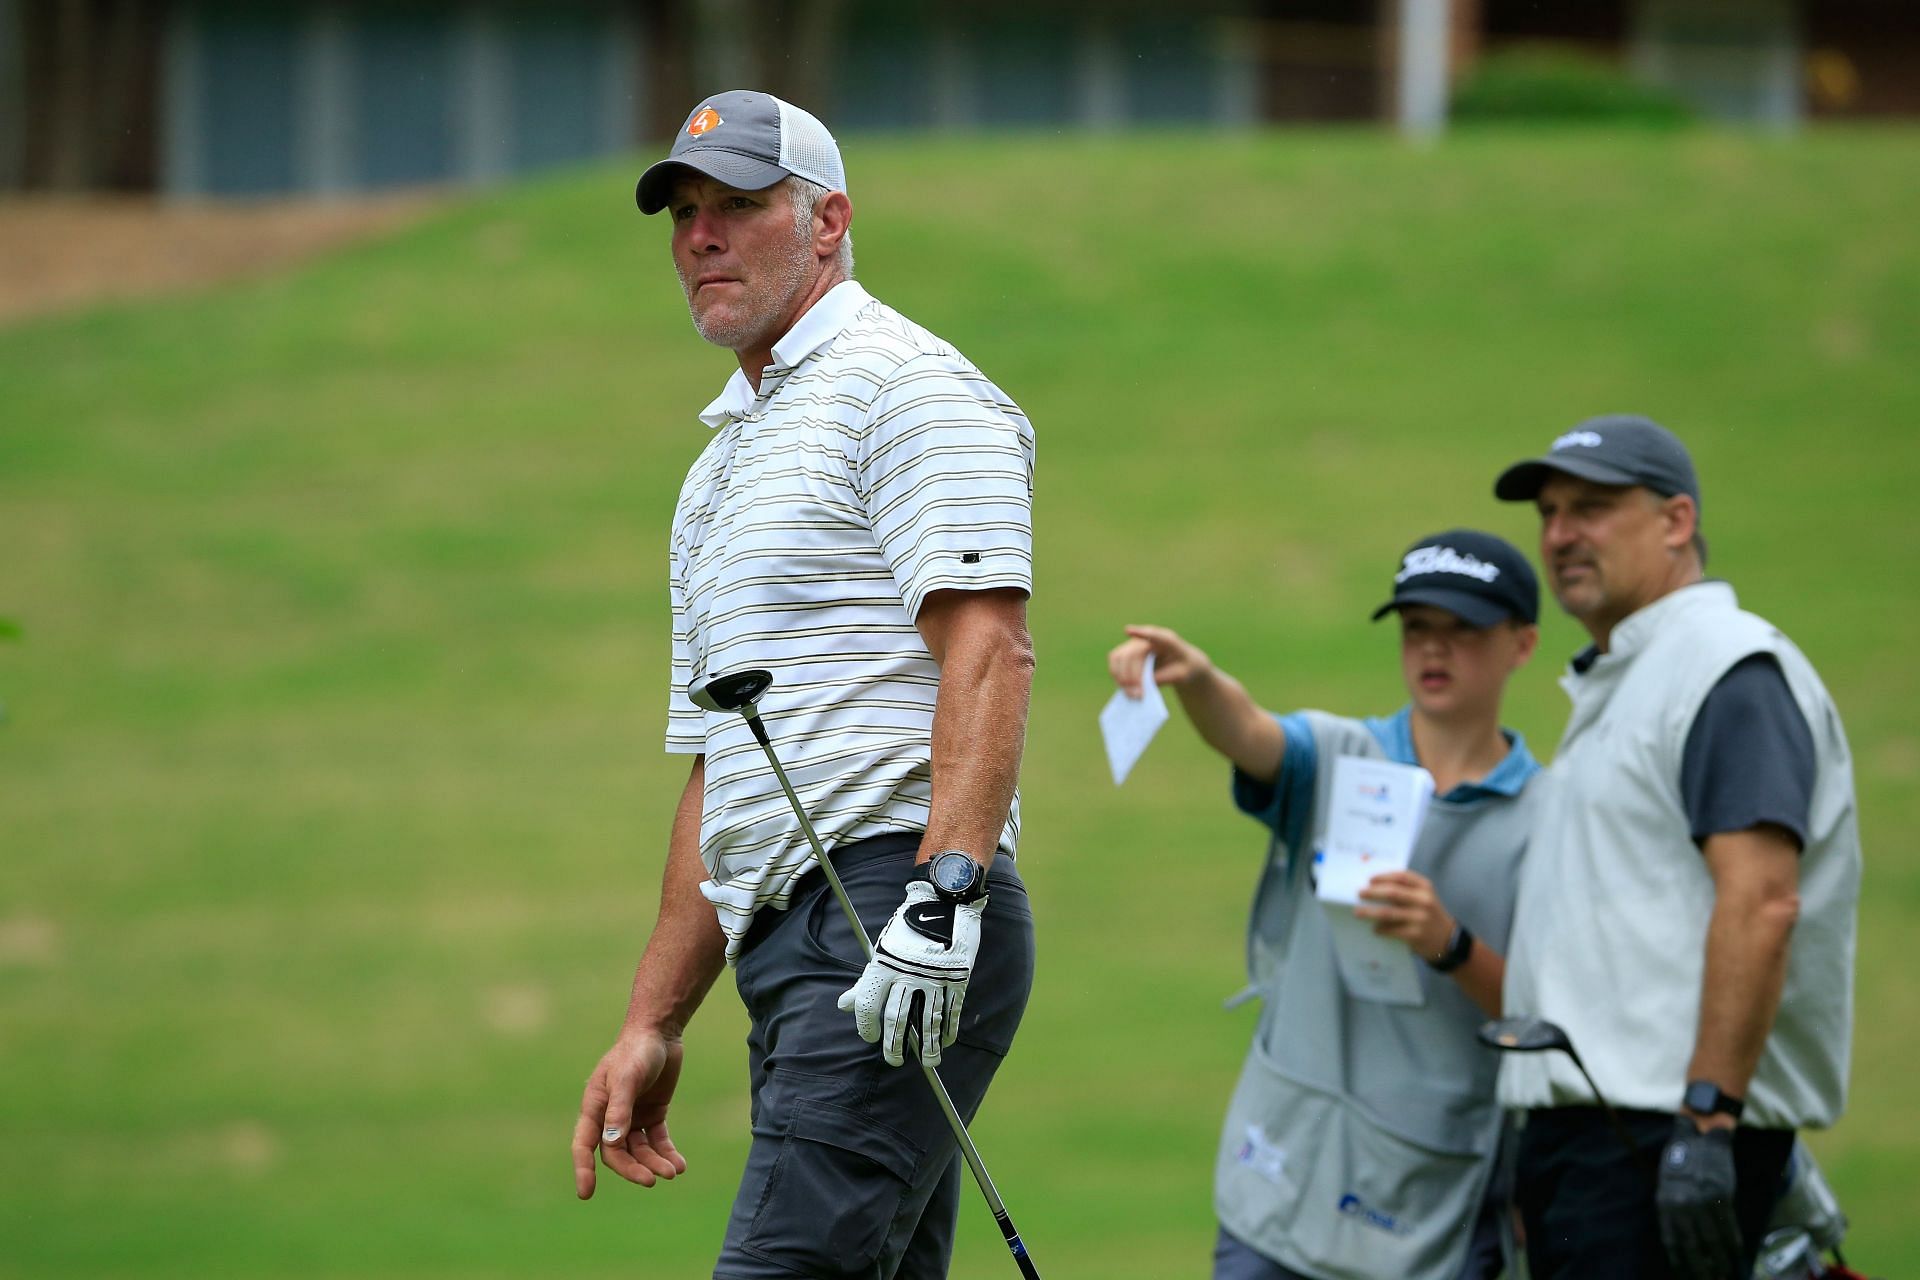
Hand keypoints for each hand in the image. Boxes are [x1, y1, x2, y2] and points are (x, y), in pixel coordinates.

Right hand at [571, 1029, 687, 1198]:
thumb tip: (611, 1143)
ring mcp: (632, 1117)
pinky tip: (679, 1164)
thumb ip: (619, 1108)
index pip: (585, 1144)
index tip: (586, 1193)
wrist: (660, 1033)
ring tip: (673, 1171)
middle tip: (652, 1180)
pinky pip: (657, 1141)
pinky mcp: (653, 1115)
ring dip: (653, 1163)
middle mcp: (610, 1116)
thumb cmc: (637, 1051)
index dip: (583, 1169)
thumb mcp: (627, 1077)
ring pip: (639, 1151)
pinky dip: (667, 1153)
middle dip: (632, 1169)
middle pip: (616, 1153)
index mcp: (595, 1107)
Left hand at [837, 880, 983, 1066]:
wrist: (943, 902)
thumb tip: (843, 1005)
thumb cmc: (907, 929)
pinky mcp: (957, 977)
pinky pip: (952, 1011)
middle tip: (894, 1060)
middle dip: (894, 1046)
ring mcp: (934, 977)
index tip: (871, 1038)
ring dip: (928, 1046)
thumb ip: (865, 982)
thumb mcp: (882, 951)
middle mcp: (906, 973)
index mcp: (883, 965)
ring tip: (927, 1061)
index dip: (866, 1027)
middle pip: (896, 1019)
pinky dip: (949, 1029)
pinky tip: (946, 1040)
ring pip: (927, 1022)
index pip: (867, 1005)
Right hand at [1108, 624, 1211, 696]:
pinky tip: (1127, 690)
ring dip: (1122, 678)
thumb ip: (1166, 677)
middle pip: (1131, 654)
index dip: (1140, 633)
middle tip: (1138, 695)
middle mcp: (1147, 639)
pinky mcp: (1126, 655)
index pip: (1154, 635)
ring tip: (1133, 696)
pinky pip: (1115, 665)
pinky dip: (1118, 678)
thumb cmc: (1183, 667)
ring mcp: (1134, 645)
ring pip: (1118, 658)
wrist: (1180, 665)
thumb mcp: (1183, 675)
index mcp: (1167, 640)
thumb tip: (1145, 683)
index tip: (1127, 631)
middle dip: (1131, 676)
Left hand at [1355, 870, 1453, 960]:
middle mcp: (1424, 900)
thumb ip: (1405, 890)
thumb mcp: (1423, 897)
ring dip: (1370, 912)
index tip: (1369, 879)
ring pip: (1388, 913)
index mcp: (1425, 887)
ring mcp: (1420, 918)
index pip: (1402, 876)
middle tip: (1359, 893)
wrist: (1446, 939)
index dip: (1383, 876)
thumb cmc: (1428, 914)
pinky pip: (1392, 930)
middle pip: (1392, 893)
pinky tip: (1375, 929)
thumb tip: (1373, 886)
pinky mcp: (1416, 934)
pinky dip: (1380, 929)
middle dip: (1373, 893)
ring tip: (1358, 912)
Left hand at [1655, 1115, 1741, 1279]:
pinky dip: (1733, 1242)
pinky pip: (1728, 1225)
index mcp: (1665, 1203)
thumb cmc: (1681, 1163)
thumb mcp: (1667, 1186)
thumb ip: (1673, 1210)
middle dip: (1702, 1268)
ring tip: (1726, 1274)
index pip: (1671, 1241)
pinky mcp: (1721, 1196)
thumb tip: (1682, 1242)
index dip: (1680, 1262)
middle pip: (1693, 1245)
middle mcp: (1682, 1204)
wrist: (1699, 1138)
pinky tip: (1737, 1253)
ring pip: (1713, 1239)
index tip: (1686, 1276)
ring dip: (1721, 1260)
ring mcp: (1702, 1201)